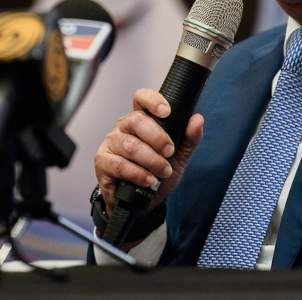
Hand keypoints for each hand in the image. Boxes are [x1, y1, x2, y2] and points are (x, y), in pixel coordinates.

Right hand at [94, 87, 203, 216]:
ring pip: (130, 145)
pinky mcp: (103, 161)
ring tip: (163, 171)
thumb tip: (198, 119)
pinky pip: (120, 164)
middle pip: (137, 120)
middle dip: (158, 137)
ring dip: (151, 160)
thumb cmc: (157, 174)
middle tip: (169, 152)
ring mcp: (111, 143)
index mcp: (141, 119)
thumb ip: (189, 139)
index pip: (141, 98)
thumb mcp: (178, 157)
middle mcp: (123, 127)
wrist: (142, 204)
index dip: (152, 100)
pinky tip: (149, 180)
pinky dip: (138, 174)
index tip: (166, 112)